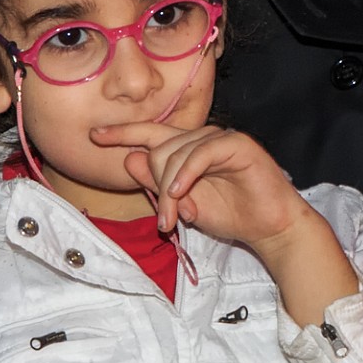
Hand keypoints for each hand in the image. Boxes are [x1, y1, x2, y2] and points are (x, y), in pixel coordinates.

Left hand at [94, 122, 306, 244]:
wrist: (268, 228)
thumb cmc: (230, 215)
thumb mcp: (183, 204)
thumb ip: (157, 184)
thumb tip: (129, 160)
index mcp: (187, 149)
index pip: (150, 135)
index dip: (123, 134)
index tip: (94, 137)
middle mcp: (201, 139)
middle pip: (158, 149)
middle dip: (154, 186)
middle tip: (164, 221)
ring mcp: (220, 139)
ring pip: (176, 153)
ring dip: (170, 190)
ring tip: (176, 218)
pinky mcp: (238, 145)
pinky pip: (200, 153)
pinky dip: (186, 174)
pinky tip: (182, 195)